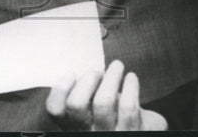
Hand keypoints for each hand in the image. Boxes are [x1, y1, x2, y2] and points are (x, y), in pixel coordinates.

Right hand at [46, 60, 168, 130]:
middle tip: (98, 71)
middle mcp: (89, 132)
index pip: (56, 109)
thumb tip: (86, 66)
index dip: (60, 89)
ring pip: (103, 102)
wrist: (142, 131)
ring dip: (111, 77)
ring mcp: (110, 135)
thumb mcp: (98, 109)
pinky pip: (128, 106)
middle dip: (87, 80)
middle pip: (76, 104)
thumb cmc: (117, 116)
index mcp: (75, 124)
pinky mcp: (132, 132)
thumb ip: (88, 94)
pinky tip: (131, 78)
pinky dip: (130, 86)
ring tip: (117, 66)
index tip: (71, 73)